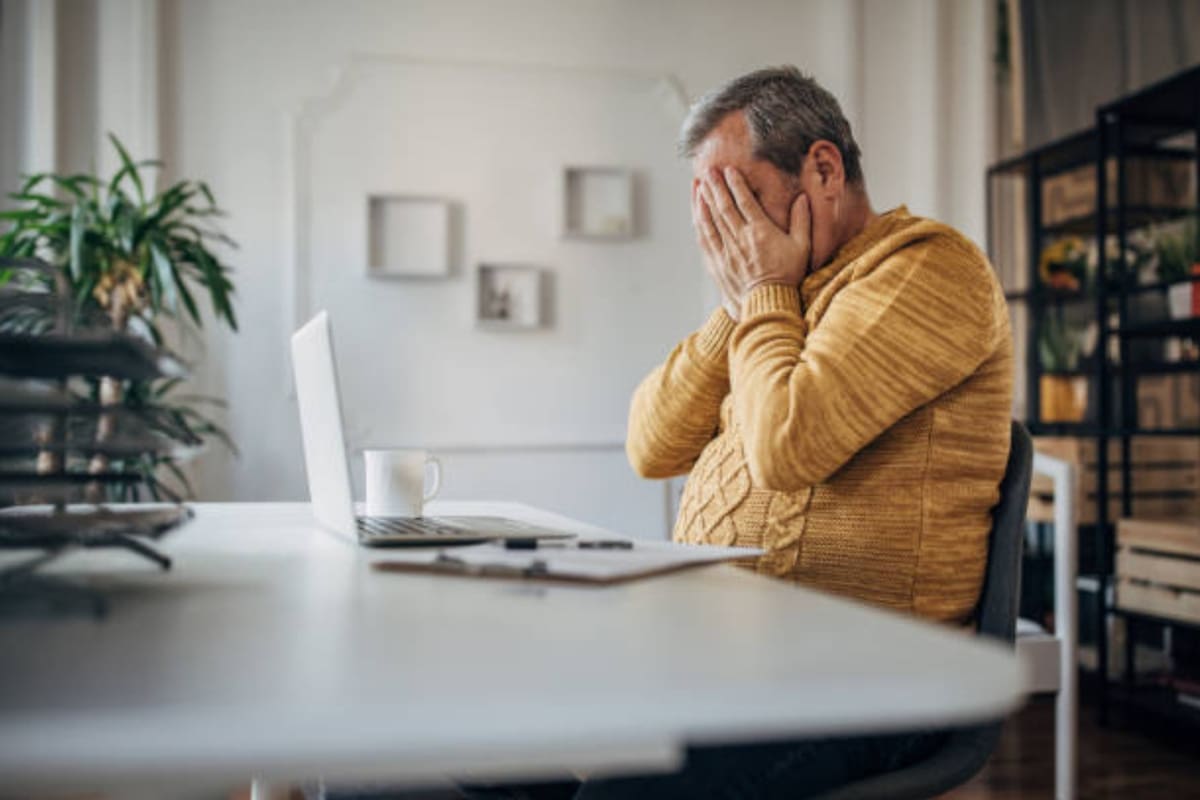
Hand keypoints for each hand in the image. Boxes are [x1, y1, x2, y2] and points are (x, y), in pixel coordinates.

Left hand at [697, 167, 810, 313]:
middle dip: (715, 186)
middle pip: (724, 207)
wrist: (768, 303)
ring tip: (698, 184)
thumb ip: (802, 221)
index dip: (736, 184)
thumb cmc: (787, 275)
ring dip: (703, 200)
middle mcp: (740, 239)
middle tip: (708, 170)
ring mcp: (726, 251)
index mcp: (761, 232)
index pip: (745, 202)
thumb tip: (802, 198)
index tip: (729, 170)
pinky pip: (705, 238)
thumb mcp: (802, 247)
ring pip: (710, 220)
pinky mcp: (717, 262)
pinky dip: (700, 222)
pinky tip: (697, 211)